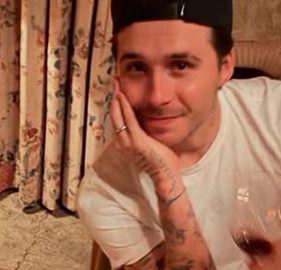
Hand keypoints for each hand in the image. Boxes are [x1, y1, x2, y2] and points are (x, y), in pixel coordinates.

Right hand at [110, 78, 183, 199]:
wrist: (166, 176)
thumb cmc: (162, 163)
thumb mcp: (152, 144)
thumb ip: (147, 133)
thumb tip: (151, 121)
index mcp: (125, 143)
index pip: (118, 120)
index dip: (117, 104)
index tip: (118, 90)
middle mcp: (123, 143)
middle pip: (115, 115)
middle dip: (114, 96)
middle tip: (115, 81)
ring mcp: (129, 142)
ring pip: (118, 115)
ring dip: (117, 98)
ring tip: (117, 83)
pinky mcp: (137, 141)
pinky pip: (129, 120)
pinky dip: (125, 107)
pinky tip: (123, 96)